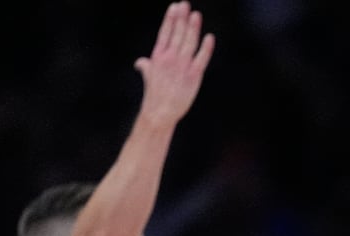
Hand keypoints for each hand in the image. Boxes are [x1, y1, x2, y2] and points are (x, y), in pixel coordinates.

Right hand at [134, 3, 215, 128]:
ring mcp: (182, 65)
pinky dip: (206, 47)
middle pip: (177, 33)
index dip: (170, 18)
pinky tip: (209, 37)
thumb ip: (147, 66)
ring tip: (196, 15)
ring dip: (193, 27)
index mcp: (158, 56)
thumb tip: (140, 62)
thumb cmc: (154, 95)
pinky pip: (202, 57)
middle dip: (182, 17)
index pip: (165, 32)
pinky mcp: (194, 75)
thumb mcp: (148, 77)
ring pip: (189, 41)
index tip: (175, 6)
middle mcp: (169, 58)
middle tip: (186, 4)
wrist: (160, 111)